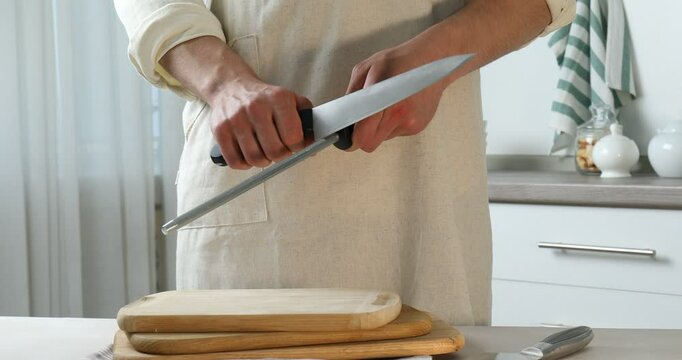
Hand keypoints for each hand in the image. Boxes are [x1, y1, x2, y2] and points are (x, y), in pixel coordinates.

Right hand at [158, 36, 312, 169]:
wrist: (231, 86)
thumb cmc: (264, 98)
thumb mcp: (290, 99)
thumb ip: (305, 120)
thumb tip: (314, 146)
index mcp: (279, 99)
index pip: (293, 137)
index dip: (297, 147)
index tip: (295, 145)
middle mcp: (257, 107)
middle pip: (274, 151)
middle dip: (280, 156)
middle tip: (279, 151)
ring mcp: (236, 119)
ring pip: (255, 158)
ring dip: (263, 161)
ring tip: (264, 152)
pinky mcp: (220, 130)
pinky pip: (235, 161)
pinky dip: (244, 164)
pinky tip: (248, 155)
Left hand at [346, 43, 448, 152]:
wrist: (434, 60)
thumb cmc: (400, 61)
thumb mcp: (367, 68)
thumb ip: (352, 93)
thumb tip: (342, 113)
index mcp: (388, 103)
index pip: (364, 137)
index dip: (353, 138)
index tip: (347, 134)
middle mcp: (402, 118)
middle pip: (371, 144)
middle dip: (364, 134)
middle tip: (363, 119)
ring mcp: (412, 124)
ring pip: (383, 138)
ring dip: (379, 127)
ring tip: (387, 104)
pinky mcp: (419, 127)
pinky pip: (396, 132)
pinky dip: (392, 123)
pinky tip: (399, 105)